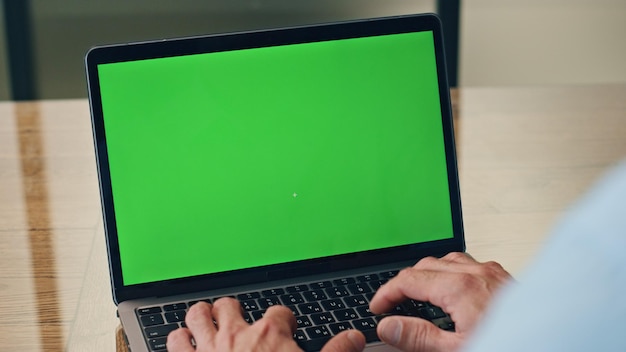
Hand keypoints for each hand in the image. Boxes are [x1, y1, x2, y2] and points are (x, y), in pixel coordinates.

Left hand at [167, 298, 365, 351]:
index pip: (279, 313)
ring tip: (205, 321)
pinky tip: (183, 343)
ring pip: (198, 315)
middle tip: (238, 321)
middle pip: (230, 306)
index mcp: (270, 334)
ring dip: (201, 317)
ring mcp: (209, 346)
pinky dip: (178, 340)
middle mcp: (237, 333)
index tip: (285, 328)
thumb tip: (354, 338)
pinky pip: (175, 341)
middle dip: (233, 310)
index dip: (283, 320)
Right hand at [369, 252, 511, 351]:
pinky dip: (451, 272)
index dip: (387, 293)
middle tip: (393, 303)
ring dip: (428, 274)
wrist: (556, 342)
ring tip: (418, 294)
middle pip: (425, 265)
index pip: (409, 280)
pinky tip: (452, 289)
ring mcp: (492, 273)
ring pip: (447, 260)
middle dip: (405, 282)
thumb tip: (388, 327)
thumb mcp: (457, 349)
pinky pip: (469, 264)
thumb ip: (419, 337)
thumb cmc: (512, 345)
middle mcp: (476, 272)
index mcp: (460, 287)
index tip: (377, 307)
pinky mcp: (504, 279)